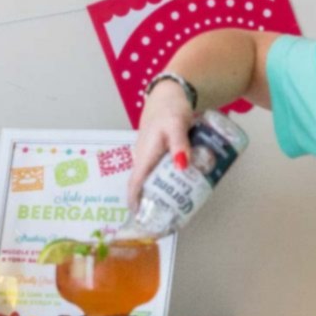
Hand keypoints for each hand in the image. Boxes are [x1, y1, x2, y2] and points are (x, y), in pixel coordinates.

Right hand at [127, 83, 194, 208]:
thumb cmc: (170, 110)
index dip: (135, 203)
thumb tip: (182, 167)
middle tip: (164, 221)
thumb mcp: (176, 126)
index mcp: (144, 156)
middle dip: (150, 204)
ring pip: (151, 180)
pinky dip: (165, 183)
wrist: (169, 94)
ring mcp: (150, 156)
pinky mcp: (158, 153)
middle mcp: (143, 159)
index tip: (142, 219)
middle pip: (143, 186)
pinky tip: (179, 189)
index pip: (134, 185)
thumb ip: (179, 145)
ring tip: (173, 210)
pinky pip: (159, 173)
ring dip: (158, 195)